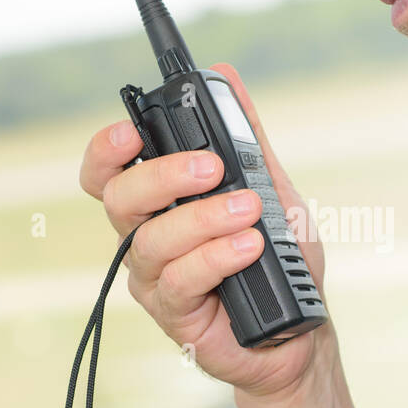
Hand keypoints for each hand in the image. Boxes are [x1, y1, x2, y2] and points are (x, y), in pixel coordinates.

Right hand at [78, 62, 328, 398]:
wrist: (300, 332)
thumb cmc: (276, 260)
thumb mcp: (270, 189)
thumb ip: (246, 138)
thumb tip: (227, 75)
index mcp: (158, 204)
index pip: (109, 171)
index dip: (107, 149)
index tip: (133, 131)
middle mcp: (145, 238)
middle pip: (118, 199)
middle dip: (161, 176)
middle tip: (210, 168)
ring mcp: (155, 279)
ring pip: (151, 241)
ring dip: (201, 219)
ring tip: (249, 212)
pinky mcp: (174, 315)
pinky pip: (180, 281)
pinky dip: (216, 258)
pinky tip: (248, 247)